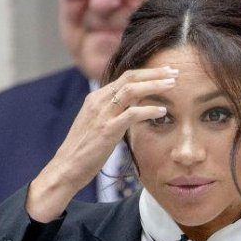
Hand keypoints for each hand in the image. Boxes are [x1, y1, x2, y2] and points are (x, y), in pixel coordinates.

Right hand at [26, 66, 177, 221]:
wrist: (66, 168)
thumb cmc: (83, 151)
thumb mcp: (96, 125)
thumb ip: (111, 114)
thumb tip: (130, 109)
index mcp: (96, 98)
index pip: (124, 77)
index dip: (147, 73)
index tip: (165, 73)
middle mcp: (98, 101)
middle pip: (130, 77)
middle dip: (154, 73)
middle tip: (174, 72)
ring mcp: (102, 114)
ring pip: (131, 90)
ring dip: (154, 85)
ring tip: (173, 85)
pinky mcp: (107, 130)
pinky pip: (131, 114)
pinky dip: (149, 110)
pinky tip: (162, 111)